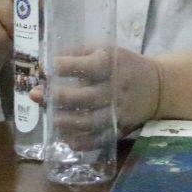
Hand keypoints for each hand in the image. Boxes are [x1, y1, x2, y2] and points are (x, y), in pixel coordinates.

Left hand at [33, 46, 160, 138]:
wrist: (156, 87)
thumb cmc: (123, 64)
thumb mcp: (106, 49)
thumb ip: (78, 53)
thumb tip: (46, 61)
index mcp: (111, 65)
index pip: (86, 67)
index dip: (61, 67)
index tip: (42, 68)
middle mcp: (114, 90)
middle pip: (84, 98)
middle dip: (56, 97)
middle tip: (35, 94)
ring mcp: (117, 113)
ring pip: (88, 123)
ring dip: (64, 122)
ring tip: (49, 117)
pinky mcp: (118, 130)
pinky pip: (97, 141)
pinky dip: (79, 142)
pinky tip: (64, 137)